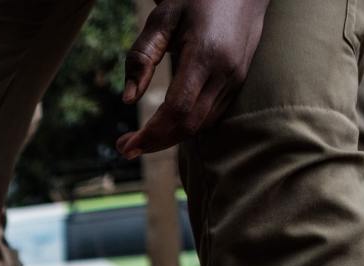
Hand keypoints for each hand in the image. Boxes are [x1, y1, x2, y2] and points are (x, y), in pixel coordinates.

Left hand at [116, 0, 269, 158]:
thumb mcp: (162, 18)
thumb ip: (142, 56)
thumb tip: (128, 99)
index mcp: (205, 54)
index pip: (177, 109)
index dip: (151, 134)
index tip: (125, 147)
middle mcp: (225, 71)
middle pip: (189, 124)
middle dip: (155, 143)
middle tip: (125, 148)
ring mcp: (236, 79)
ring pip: (201, 125)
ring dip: (169, 139)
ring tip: (139, 140)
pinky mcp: (239, 82)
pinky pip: (212, 116)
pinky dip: (186, 127)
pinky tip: (165, 127)